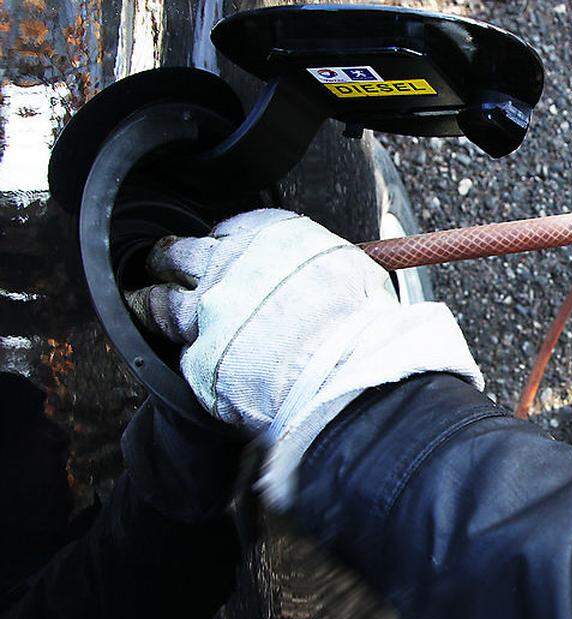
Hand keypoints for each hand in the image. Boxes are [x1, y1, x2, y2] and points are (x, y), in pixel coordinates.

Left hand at [125, 208, 482, 508]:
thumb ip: (315, 264)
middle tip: (161, 264)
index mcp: (269, 236)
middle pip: (182, 256)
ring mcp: (208, 313)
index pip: (231, 228)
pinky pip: (185, 357)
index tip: (218, 248)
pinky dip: (190, 359)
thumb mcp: (349, 268)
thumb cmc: (362, 322)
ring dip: (150, 302)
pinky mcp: (200, 362)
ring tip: (144, 303)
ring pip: (162, 304)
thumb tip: (315, 272)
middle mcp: (230, 266)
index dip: (223, 241)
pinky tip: (191, 361)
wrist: (347, 370)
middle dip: (170, 260)